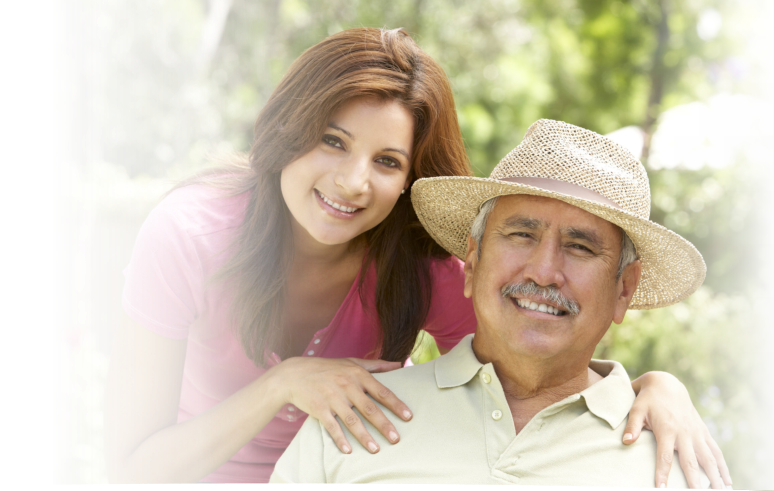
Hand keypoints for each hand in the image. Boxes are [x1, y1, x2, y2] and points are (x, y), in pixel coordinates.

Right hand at [270, 356, 411, 454]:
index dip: (395, 404)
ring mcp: (332, 398)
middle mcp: (346, 385)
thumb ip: (376, 365)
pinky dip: (339, 438)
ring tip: (375, 449)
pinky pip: (331, 426)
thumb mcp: (351, 362)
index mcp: (357, 374)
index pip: (381, 391)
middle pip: (369, 408)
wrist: (294, 374)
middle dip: (384, 425)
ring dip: (364, 436)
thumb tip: (399, 364)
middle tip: (396, 439)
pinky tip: (348, 450)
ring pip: (351, 420)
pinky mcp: (319, 409)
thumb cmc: (327, 368)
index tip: (408, 417)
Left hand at [625, 371, 731, 489]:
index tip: (661, 489)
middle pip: (691, 463)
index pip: (665, 457)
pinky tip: (728, 482)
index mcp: (667, 429)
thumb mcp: (636, 409)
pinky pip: (715, 451)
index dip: (663, 474)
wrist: (667, 384)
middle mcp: (684, 433)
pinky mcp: (703, 432)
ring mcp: (696, 433)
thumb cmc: (648, 399)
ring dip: (715, 478)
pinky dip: (723, 467)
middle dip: (695, 482)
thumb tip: (626, 442)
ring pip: (709, 459)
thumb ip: (632, 426)